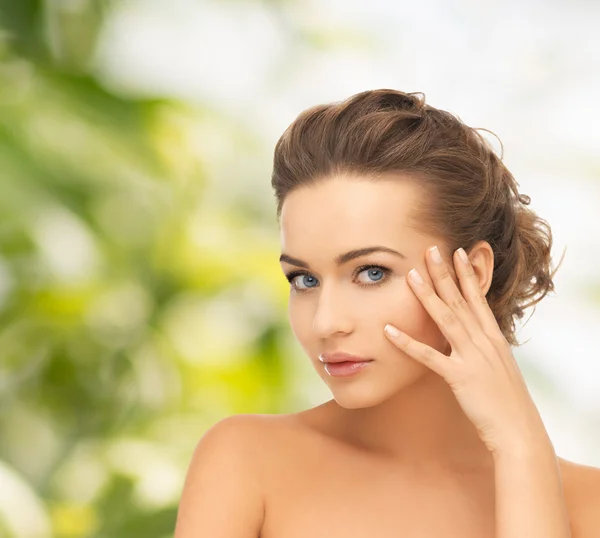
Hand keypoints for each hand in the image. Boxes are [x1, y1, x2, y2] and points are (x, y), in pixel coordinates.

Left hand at [383, 245, 551, 456]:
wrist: (518, 429)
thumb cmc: (506, 400)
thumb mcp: (499, 366)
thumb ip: (484, 347)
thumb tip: (472, 335)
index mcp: (493, 338)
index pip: (478, 298)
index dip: (467, 274)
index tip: (458, 252)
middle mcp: (484, 341)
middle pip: (460, 301)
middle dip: (445, 274)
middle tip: (430, 250)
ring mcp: (472, 357)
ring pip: (446, 319)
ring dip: (427, 296)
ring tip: (411, 275)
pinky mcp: (460, 377)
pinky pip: (429, 356)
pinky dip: (408, 343)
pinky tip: (389, 330)